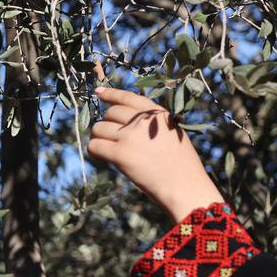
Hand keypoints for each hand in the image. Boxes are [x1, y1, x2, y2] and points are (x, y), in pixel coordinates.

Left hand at [87, 86, 224, 220]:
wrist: (183, 184)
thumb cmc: (180, 164)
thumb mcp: (171, 133)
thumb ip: (150, 123)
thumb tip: (122, 120)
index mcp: (157, 114)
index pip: (128, 98)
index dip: (111, 94)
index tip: (98, 92)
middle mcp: (142, 121)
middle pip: (110, 113)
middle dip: (106, 124)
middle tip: (110, 138)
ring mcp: (130, 136)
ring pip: (98, 128)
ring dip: (98, 137)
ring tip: (105, 148)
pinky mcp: (120, 154)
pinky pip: (94, 145)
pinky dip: (93, 150)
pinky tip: (99, 156)